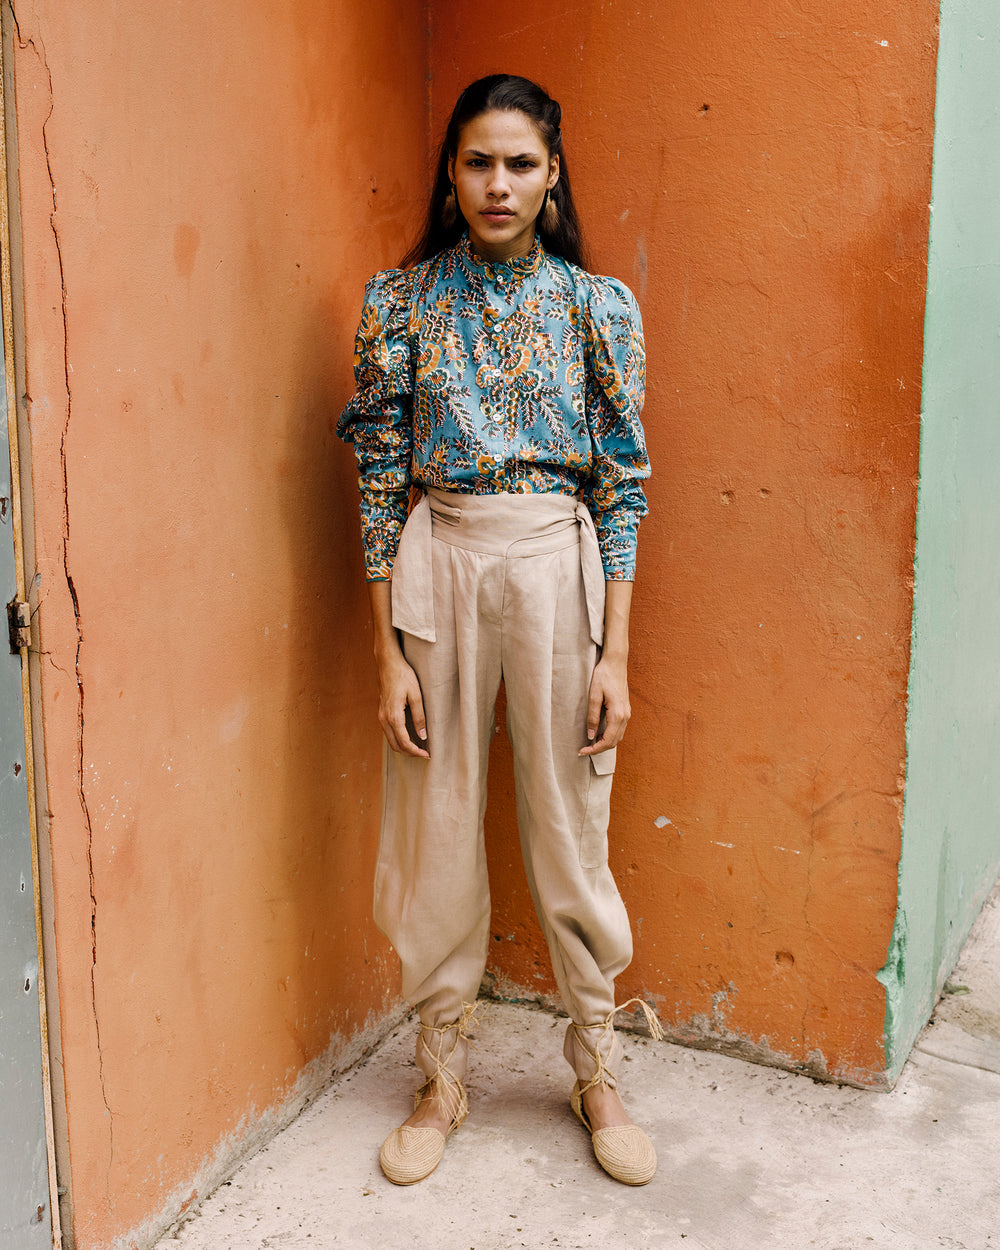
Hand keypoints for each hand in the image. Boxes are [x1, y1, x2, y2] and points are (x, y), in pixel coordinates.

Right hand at [367, 580, 428, 758]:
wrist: (388, 663)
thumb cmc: (403, 676)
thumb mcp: (417, 695)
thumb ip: (420, 716)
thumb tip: (423, 735)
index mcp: (393, 716)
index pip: (404, 742)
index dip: (416, 752)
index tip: (428, 755)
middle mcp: (384, 719)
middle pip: (395, 745)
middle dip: (410, 752)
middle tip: (424, 753)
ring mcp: (381, 715)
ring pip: (390, 740)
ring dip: (403, 746)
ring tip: (418, 747)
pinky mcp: (381, 711)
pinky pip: (388, 731)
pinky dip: (398, 738)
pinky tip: (409, 735)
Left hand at [579, 652, 629, 755]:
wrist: (615, 663)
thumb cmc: (603, 676)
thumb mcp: (594, 696)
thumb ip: (592, 717)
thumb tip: (591, 736)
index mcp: (617, 714)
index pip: (607, 740)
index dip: (594, 749)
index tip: (582, 751)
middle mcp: (625, 716)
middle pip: (614, 742)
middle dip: (599, 749)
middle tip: (583, 750)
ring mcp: (627, 713)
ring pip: (617, 737)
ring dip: (604, 743)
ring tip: (589, 743)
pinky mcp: (625, 710)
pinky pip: (619, 729)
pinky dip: (609, 736)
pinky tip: (598, 733)